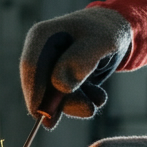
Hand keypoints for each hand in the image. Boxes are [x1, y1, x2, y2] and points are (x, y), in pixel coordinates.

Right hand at [20, 8, 132, 126]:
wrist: (116, 31)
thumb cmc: (107, 31)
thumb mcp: (101, 42)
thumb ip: (81, 61)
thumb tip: (59, 85)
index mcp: (42, 36)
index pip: (30, 66)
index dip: (33, 91)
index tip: (40, 114)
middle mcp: (41, 53)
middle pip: (41, 86)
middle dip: (63, 103)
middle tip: (89, 110)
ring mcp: (50, 68)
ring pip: (55, 98)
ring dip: (78, 104)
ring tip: (99, 98)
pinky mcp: (60, 81)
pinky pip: (66, 100)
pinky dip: (83, 102)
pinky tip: (99, 96)